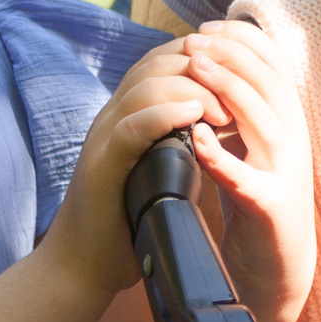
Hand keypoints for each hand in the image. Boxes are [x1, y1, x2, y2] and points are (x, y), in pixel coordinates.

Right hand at [45, 40, 212, 301]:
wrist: (83, 264)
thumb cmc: (128, 216)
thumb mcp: (162, 166)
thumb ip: (181, 138)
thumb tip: (224, 118)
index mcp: (128, 113)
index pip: (163, 61)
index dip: (203, 57)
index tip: (237, 72)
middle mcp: (113, 117)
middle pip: (156, 63)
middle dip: (202, 67)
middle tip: (237, 91)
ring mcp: (103, 138)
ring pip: (143, 86)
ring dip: (190, 89)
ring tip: (222, 109)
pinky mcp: (100, 166)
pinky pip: (129, 128)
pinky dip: (162, 115)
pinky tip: (192, 116)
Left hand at [181, 18, 317, 321]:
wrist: (277, 264)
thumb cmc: (256, 198)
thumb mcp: (252, 143)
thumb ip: (241, 108)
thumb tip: (213, 61)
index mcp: (288, 121)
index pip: (274, 66)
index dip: (242, 40)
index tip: (205, 27)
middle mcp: (294, 141)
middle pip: (271, 84)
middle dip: (232, 55)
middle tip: (194, 40)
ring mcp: (286, 174)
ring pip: (265, 122)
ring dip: (230, 90)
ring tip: (196, 68)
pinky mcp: (271, 209)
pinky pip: (247, 179)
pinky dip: (222, 156)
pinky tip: (196, 138)